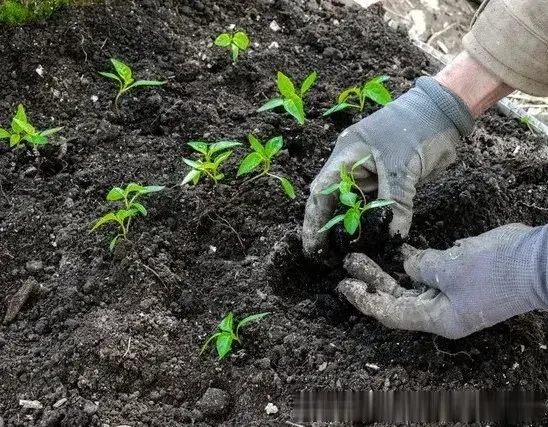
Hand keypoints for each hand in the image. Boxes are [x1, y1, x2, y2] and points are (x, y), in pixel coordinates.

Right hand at [302, 76, 473, 257]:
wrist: (443, 111)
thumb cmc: (418, 129)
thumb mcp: (403, 167)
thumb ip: (396, 203)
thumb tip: (393, 237)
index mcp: (346, 156)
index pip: (321, 192)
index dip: (313, 221)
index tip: (312, 247)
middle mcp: (351, 165)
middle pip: (332, 202)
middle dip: (328, 229)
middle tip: (326, 258)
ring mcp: (368, 172)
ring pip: (352, 206)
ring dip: (350, 228)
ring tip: (345, 253)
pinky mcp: (384, 179)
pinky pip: (372, 204)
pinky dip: (371, 220)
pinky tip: (371, 238)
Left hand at [338, 224, 547, 338]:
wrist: (537, 260)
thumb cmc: (494, 269)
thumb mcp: (450, 267)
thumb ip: (420, 266)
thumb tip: (407, 262)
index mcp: (438, 318)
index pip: (392, 313)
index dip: (367, 300)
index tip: (345, 285)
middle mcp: (441, 310)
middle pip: (397, 298)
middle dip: (372, 281)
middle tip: (350, 263)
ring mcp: (451, 295)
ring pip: (409, 285)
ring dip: (387, 271)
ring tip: (363, 256)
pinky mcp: (458, 278)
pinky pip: (427, 273)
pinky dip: (412, 262)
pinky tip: (398, 250)